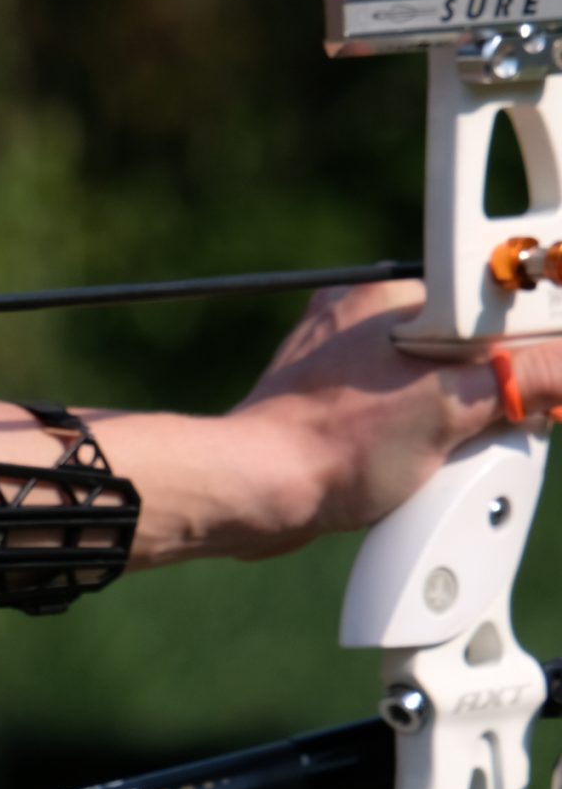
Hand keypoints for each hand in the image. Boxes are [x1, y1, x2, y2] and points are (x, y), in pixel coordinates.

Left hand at [224, 280, 561, 555]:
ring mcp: (346, 364)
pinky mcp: (336, 404)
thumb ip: (523, 378)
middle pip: (472, 349)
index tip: (540, 389)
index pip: (493, 306)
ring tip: (439, 457)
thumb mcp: (450, 407)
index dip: (529, 349)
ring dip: (459, 426)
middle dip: (493, 394)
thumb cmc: (331, 445)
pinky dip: (421, 443)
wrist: (256, 491)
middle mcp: (363, 320)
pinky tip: (414, 469)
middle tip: (482, 430)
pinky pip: (405, 414)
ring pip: (441, 386)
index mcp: (390, 298)